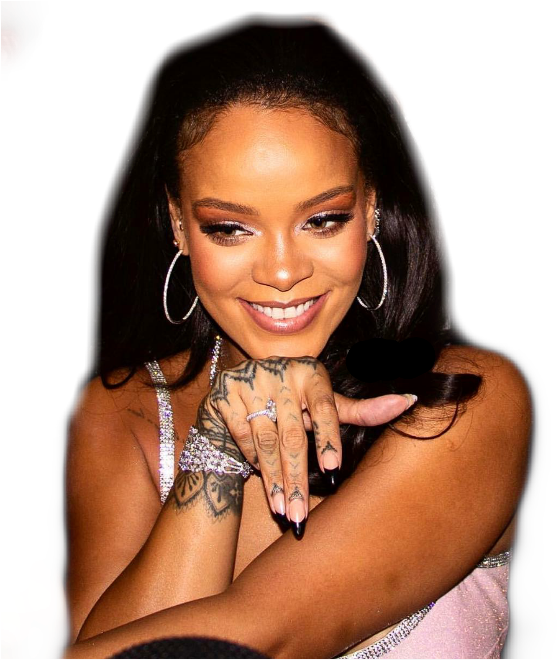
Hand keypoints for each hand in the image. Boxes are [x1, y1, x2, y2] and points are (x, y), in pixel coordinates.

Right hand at [196, 356, 415, 533]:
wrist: (242, 389)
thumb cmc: (295, 402)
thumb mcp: (325, 404)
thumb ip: (361, 410)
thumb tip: (408, 402)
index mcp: (311, 372)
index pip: (326, 408)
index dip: (329, 438)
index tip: (332, 470)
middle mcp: (281, 371)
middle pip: (293, 434)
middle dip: (296, 479)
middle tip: (300, 515)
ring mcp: (251, 380)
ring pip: (266, 440)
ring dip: (274, 479)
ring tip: (283, 510)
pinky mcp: (226, 393)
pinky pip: (242, 435)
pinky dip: (251, 459)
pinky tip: (261, 479)